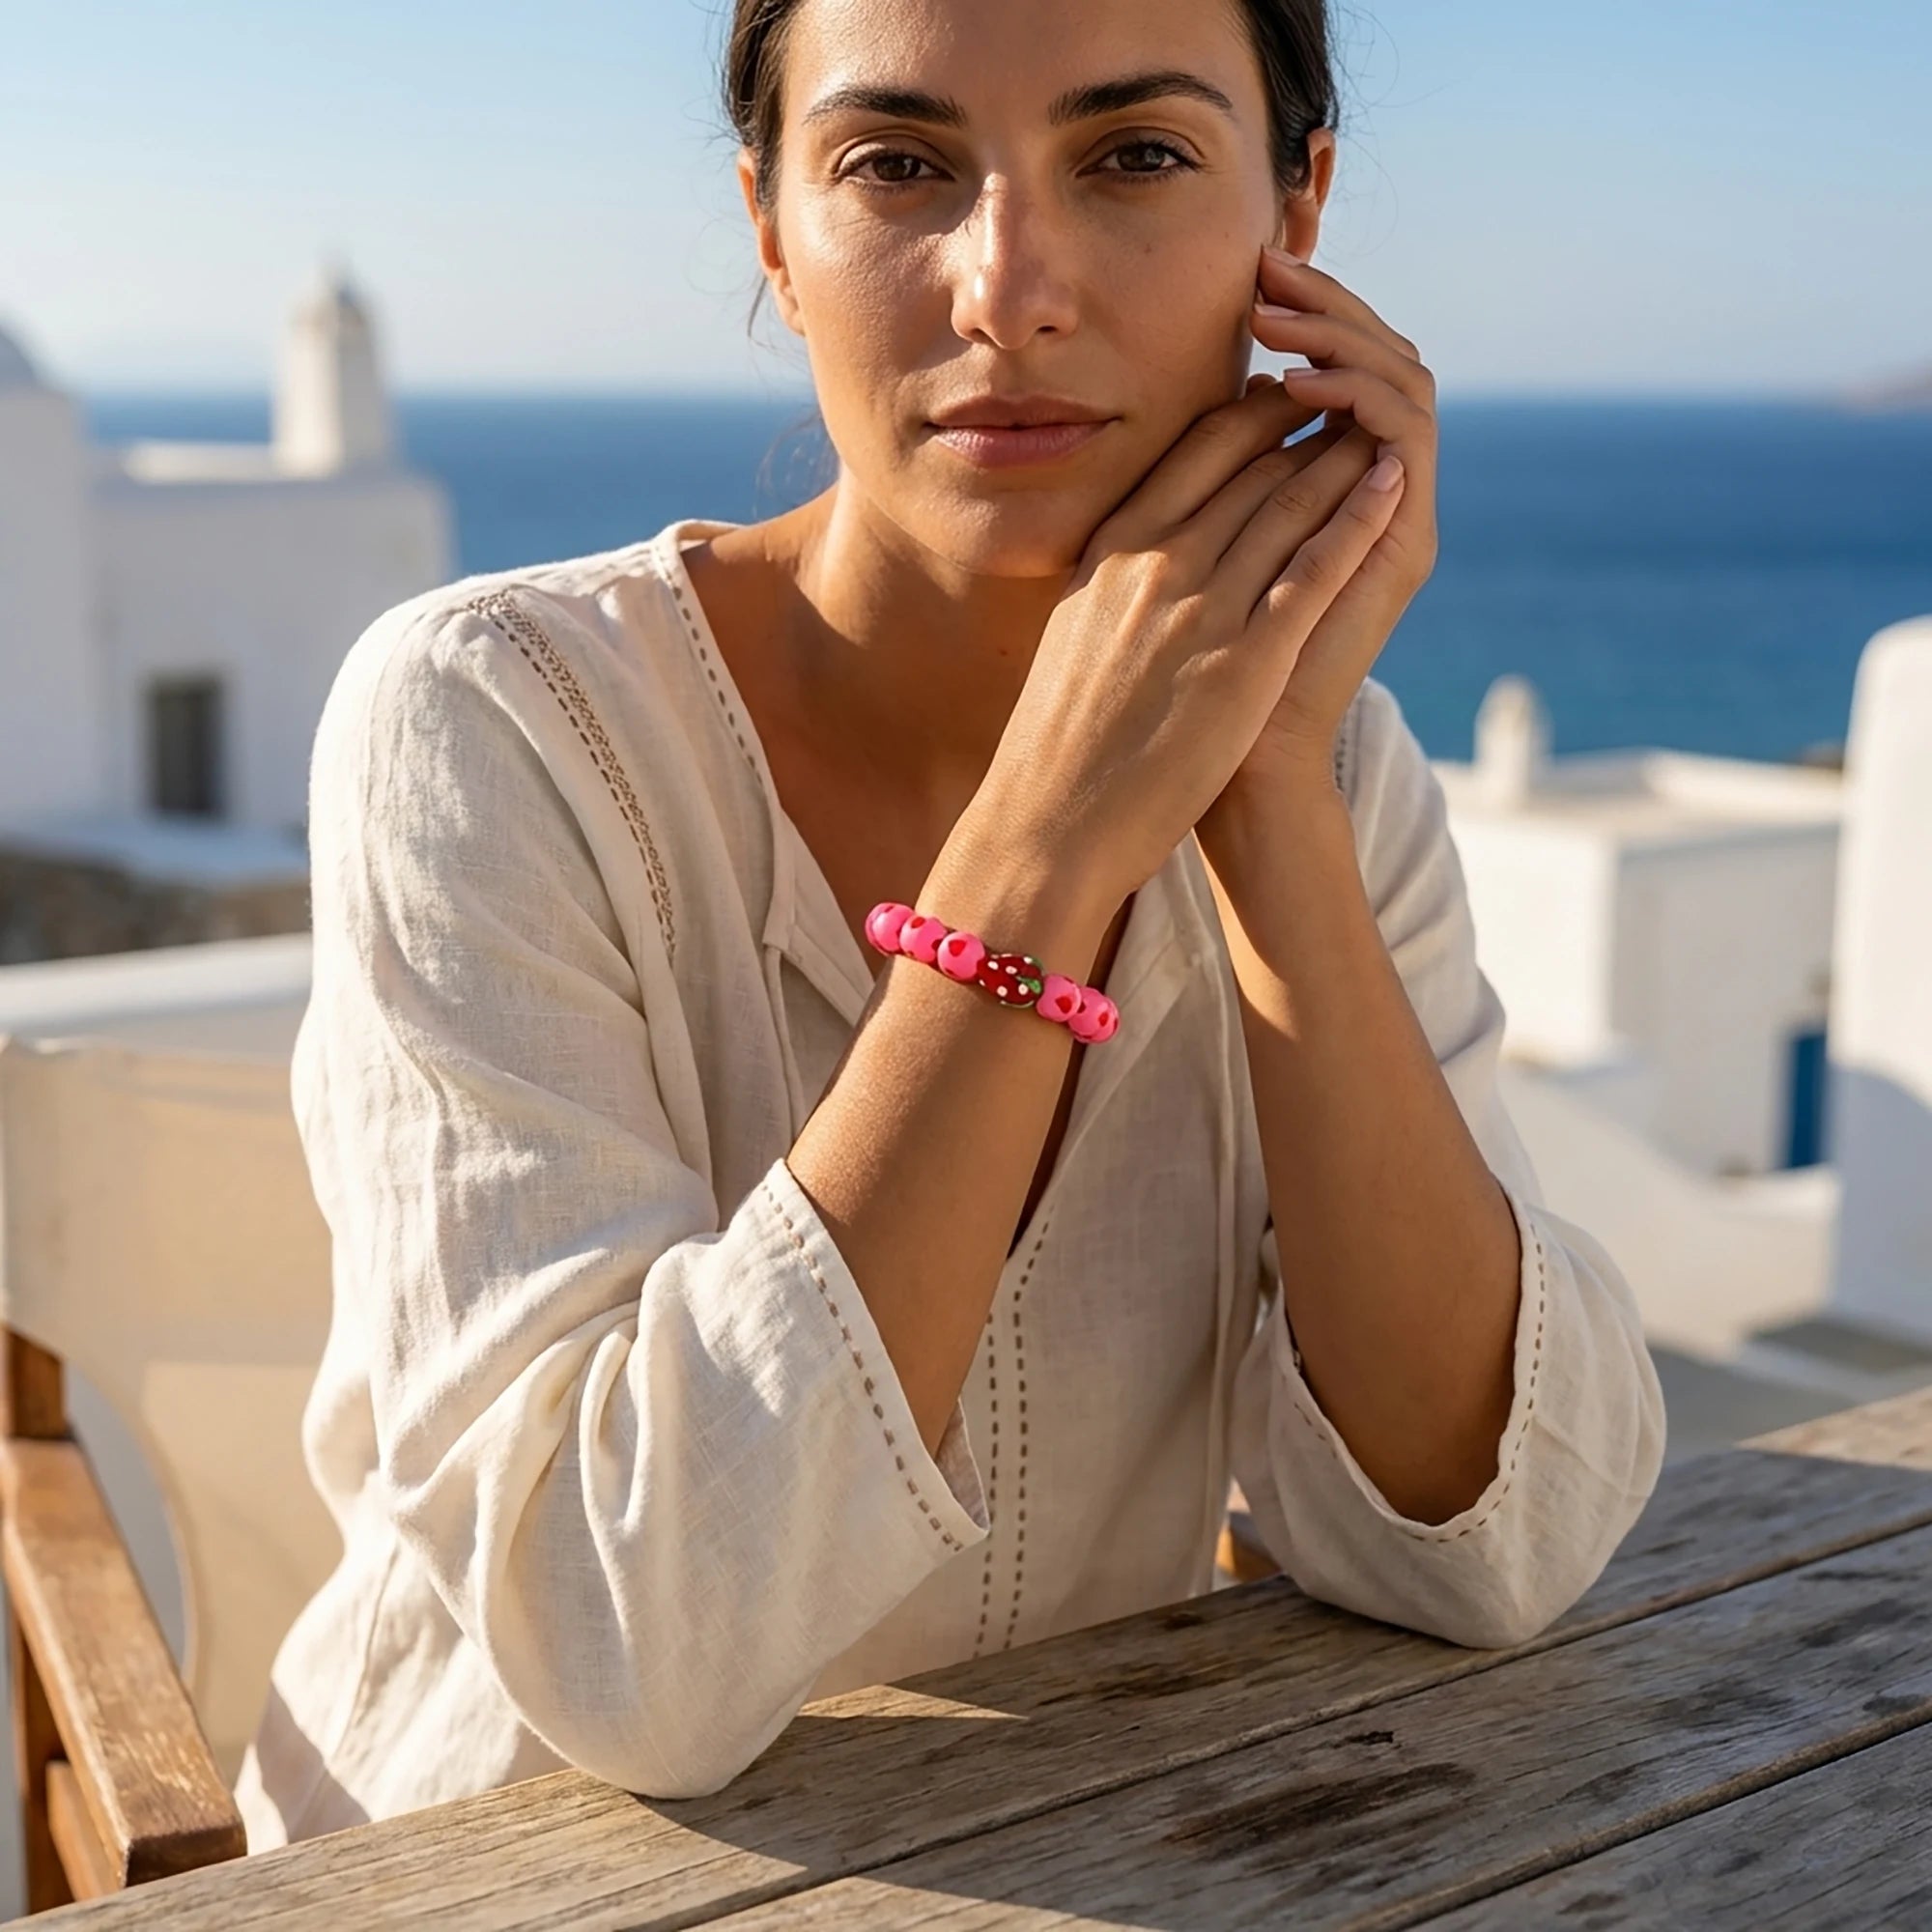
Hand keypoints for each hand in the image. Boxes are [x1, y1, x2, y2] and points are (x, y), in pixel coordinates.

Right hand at [982, 377, 1407, 903]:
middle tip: (1352, 398)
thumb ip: (1112, 577)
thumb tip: (1137, 551)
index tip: (1284, 401)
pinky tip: (1393, 482)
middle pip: (1250, 462)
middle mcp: (1156, 561)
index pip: (1194, 449)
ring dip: (1346, 454)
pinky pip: (1315, 566)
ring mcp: (1201, 606)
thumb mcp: (1075, 629)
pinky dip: (1359, 515)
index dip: (1250, 412)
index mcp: (1112, 548)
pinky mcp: (1244, 659)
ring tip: (1384, 427)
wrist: (1052, 820)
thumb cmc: (1060, 740)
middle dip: (1309, 421)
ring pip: (1290, 499)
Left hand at [1205, 247, 1439, 810]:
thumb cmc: (1192, 672)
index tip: (1242, 277)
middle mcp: (1373, 493)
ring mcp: (1399, 515)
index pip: (1333, 368)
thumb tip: (1173, 419)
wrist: (1238, 764)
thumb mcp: (1182, 555)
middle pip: (1378, 357)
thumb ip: (1197, 488)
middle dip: (1324, 306)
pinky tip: (1304, 378)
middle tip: (1266, 270)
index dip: (1298, 316)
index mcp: (1326, 488)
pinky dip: (1360, 394)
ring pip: (1401, 379)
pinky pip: (1406, 438)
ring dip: (1342, 335)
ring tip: (1281, 315)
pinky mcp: (1408, 543)